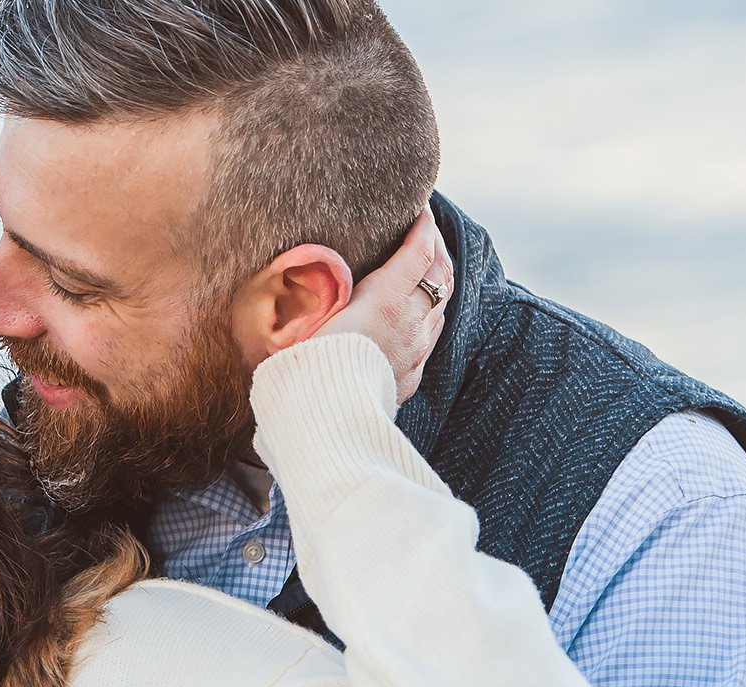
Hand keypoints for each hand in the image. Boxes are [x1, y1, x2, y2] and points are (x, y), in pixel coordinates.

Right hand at [313, 206, 452, 403]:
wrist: (323, 421)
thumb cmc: (305, 364)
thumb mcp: (306, 314)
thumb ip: (318, 284)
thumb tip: (307, 261)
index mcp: (387, 301)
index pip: (421, 252)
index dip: (424, 226)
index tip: (420, 207)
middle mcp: (411, 324)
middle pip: (440, 275)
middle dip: (436, 247)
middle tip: (426, 230)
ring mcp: (415, 352)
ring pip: (440, 306)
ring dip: (436, 281)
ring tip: (424, 267)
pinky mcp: (410, 377)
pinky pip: (430, 336)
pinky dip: (429, 314)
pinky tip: (417, 312)